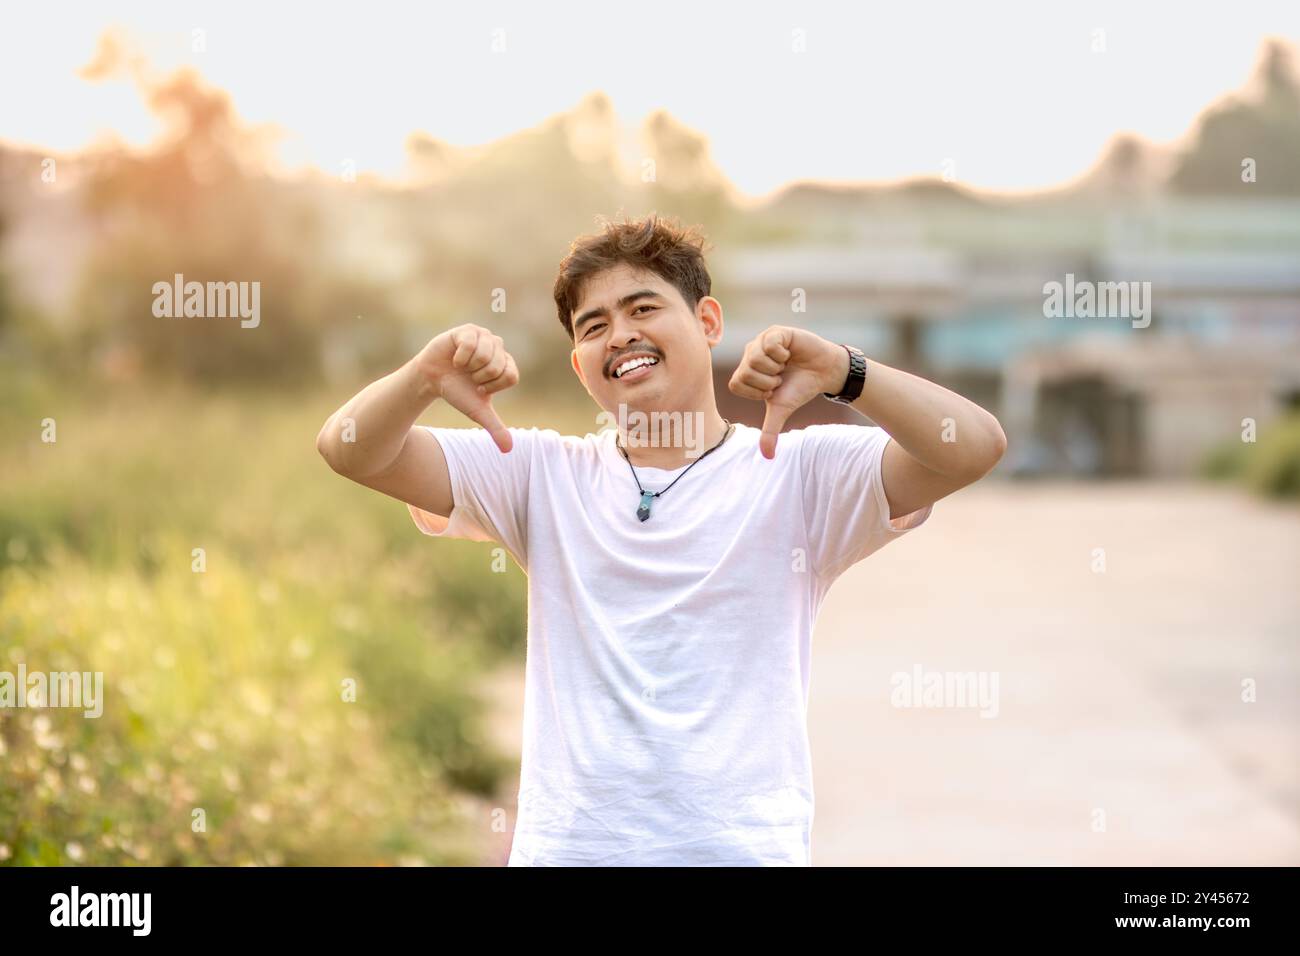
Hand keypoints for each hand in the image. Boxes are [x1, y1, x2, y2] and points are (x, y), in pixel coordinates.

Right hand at [415, 324, 519, 451]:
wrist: (431, 380)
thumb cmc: (457, 392)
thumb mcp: (477, 412)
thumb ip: (495, 428)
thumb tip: (508, 450)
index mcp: (505, 364)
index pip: (511, 376)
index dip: (492, 386)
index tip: (479, 387)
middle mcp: (498, 347)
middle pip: (498, 366)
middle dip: (479, 377)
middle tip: (468, 377)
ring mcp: (483, 336)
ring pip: (486, 354)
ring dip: (469, 367)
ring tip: (462, 367)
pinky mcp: (467, 330)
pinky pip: (470, 343)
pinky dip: (460, 357)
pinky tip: (454, 358)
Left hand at [728, 326, 847, 458]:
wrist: (824, 372)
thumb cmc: (799, 388)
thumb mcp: (782, 409)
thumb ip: (770, 430)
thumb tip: (767, 457)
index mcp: (745, 373)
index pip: (736, 384)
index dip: (757, 391)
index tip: (772, 389)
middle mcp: (749, 356)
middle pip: (745, 371)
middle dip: (768, 380)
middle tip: (781, 377)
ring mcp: (761, 341)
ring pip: (756, 357)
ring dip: (777, 367)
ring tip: (786, 365)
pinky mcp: (776, 332)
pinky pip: (769, 343)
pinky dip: (782, 354)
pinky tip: (789, 353)